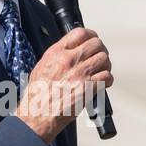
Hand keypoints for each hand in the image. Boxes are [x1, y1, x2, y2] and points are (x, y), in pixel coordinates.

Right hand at [14, 27, 112, 142]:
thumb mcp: (42, 66)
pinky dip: (107, 81)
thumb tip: (70, 50)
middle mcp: (69, 60)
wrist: (38, 113)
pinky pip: (107, 77)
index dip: (91, 35)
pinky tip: (102, 84)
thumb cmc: (38, 94)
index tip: (93, 40)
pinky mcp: (88, 88)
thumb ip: (58, 56)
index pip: (80, 32)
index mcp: (57, 53)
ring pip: (104, 59)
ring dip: (105, 66)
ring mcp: (80, 73)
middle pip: (96, 44)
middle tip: (99, 59)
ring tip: (100, 72)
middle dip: (100, 51)